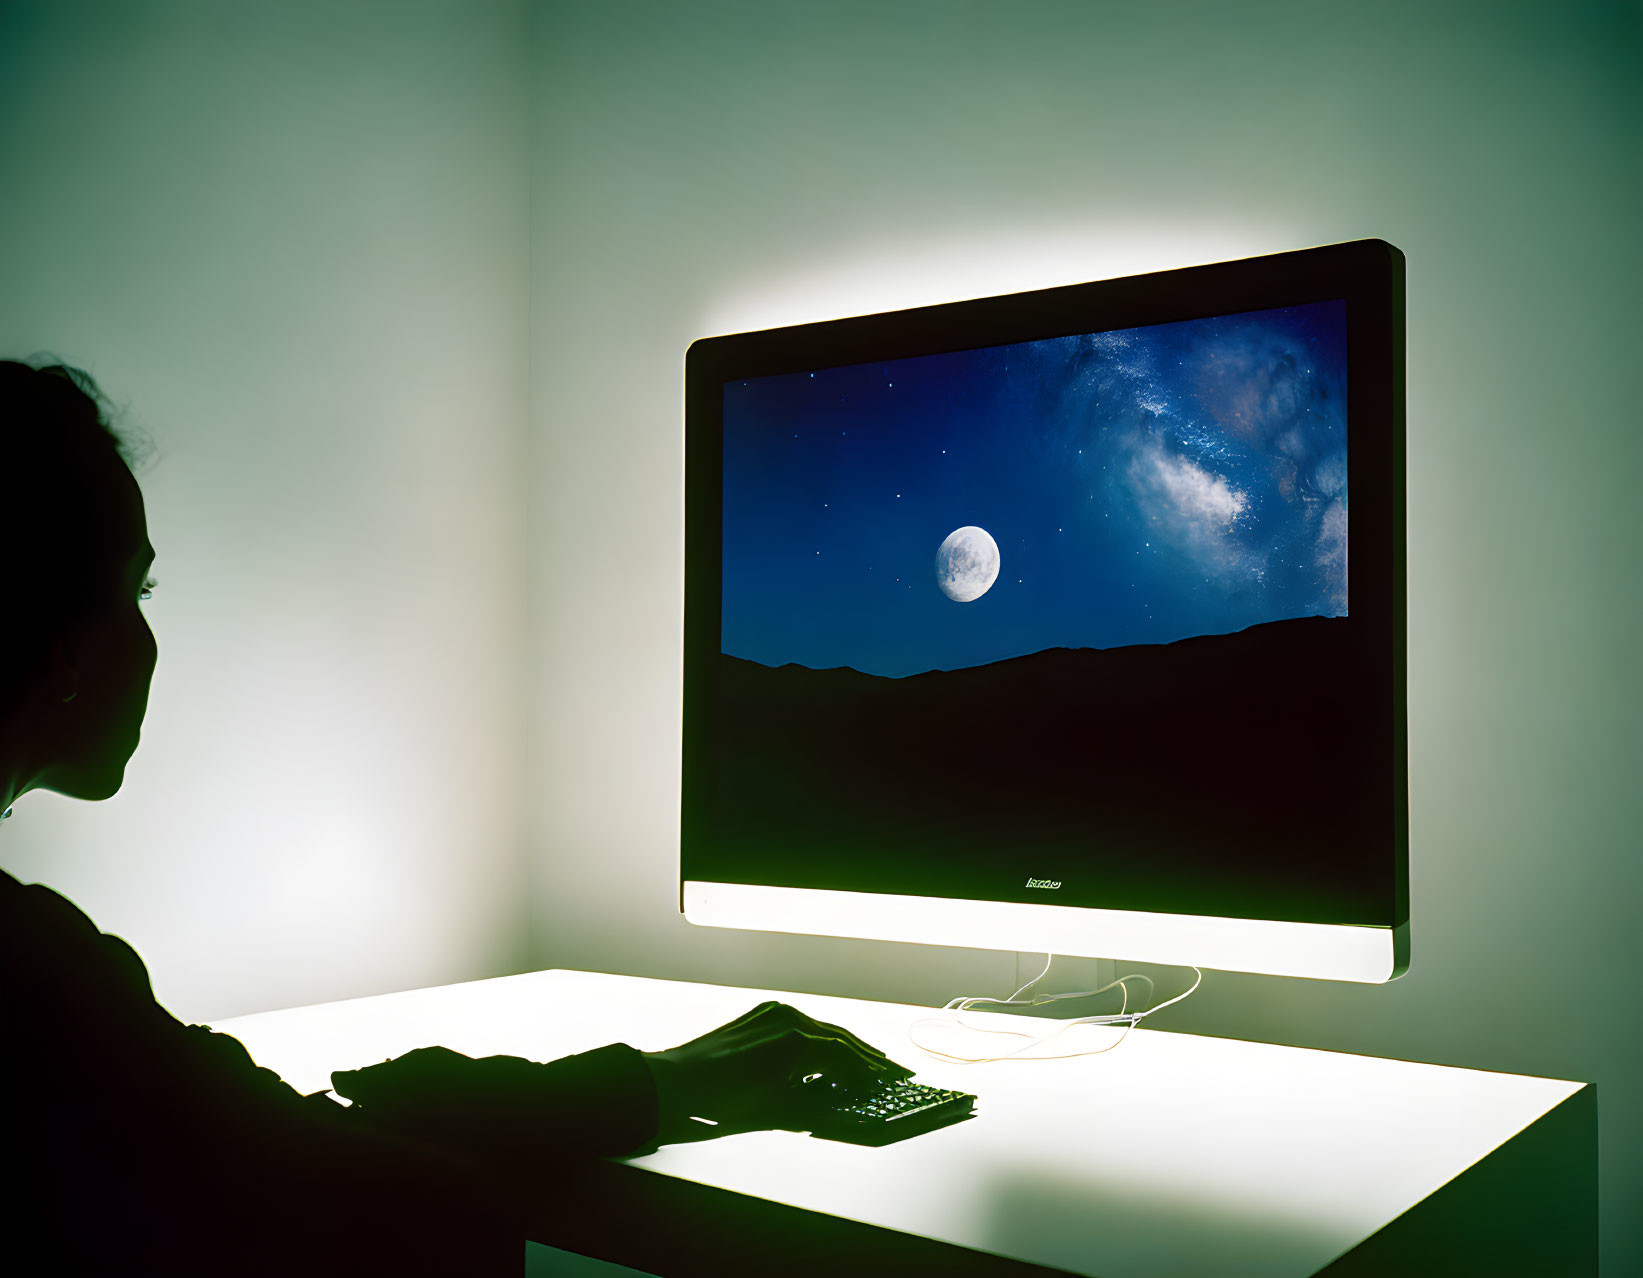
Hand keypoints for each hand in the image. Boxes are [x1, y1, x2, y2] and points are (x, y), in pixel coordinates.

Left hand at [642, 1001, 911, 1140]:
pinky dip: (819, 1039)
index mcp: (795, 1041)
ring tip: (864, 1065)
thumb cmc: (720, 1101)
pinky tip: (827, 1054)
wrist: (675, 1084)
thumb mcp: (777, 1109)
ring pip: (821, 1029)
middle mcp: (788, 1019)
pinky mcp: (761, 1015)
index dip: (868, 1073)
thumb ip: (817, 1102)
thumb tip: (844, 1101)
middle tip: (888, 1070)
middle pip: (839, 1038)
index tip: (886, 1083)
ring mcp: (774, 1014)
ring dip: (843, 1047)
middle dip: (864, 1057)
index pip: (845, 1056)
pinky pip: (801, 1024)